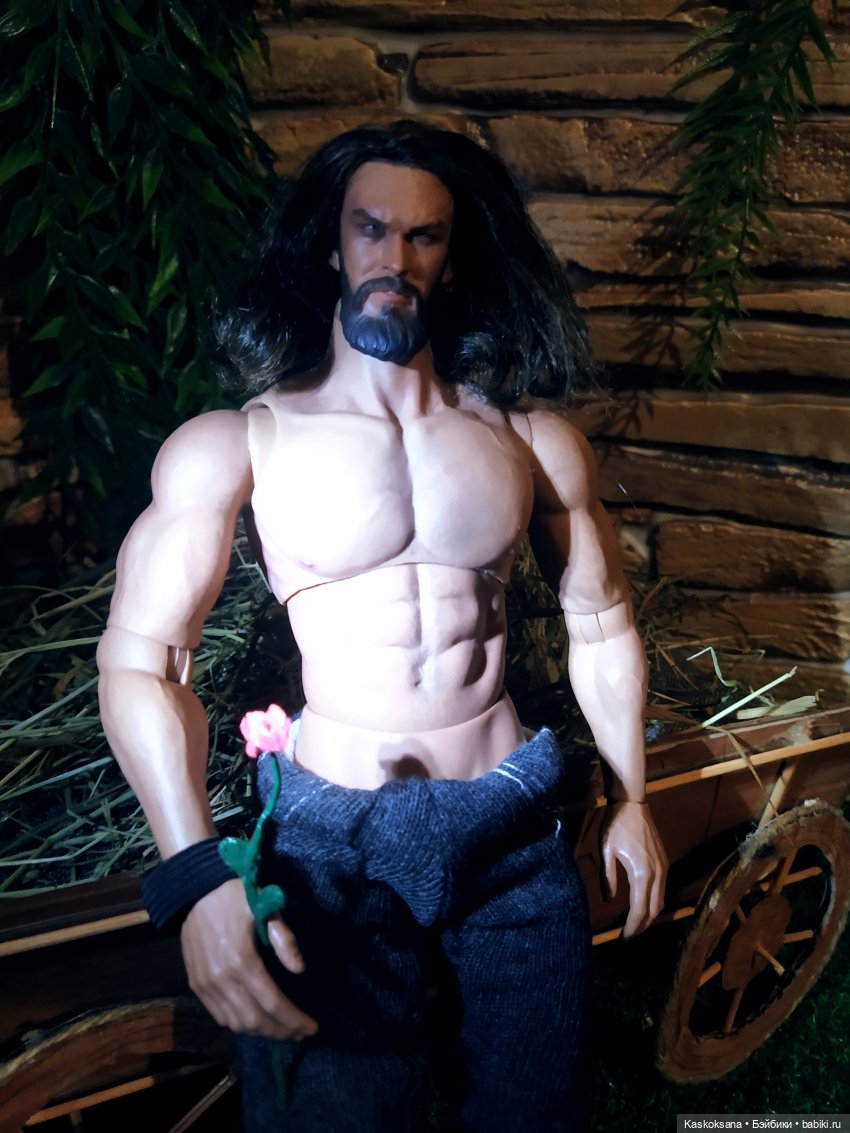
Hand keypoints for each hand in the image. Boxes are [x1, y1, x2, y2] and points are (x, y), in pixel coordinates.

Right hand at [180, 878, 317, 1039]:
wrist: (195, 891)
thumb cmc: (236, 897)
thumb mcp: (266, 908)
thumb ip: (284, 940)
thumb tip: (299, 970)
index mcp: (242, 961)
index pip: (273, 1004)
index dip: (294, 1020)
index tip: (312, 1027)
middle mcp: (222, 980)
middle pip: (256, 1020)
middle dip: (281, 1032)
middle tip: (301, 1033)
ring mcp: (206, 986)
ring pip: (236, 1023)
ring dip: (262, 1032)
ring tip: (282, 1030)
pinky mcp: (196, 985)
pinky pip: (219, 1016)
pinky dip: (240, 1024)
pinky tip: (256, 1022)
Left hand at [602, 801, 666, 937]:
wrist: (632, 803)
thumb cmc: (615, 824)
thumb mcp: (605, 851)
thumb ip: (608, 878)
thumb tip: (608, 901)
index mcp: (642, 872)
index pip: (640, 909)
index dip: (632, 926)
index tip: (623, 938)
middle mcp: (657, 873)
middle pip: (654, 909)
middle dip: (642, 925)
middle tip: (628, 936)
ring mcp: (664, 867)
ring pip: (661, 900)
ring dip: (650, 915)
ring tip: (635, 925)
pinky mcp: (664, 862)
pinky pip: (662, 889)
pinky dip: (654, 902)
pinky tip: (642, 905)